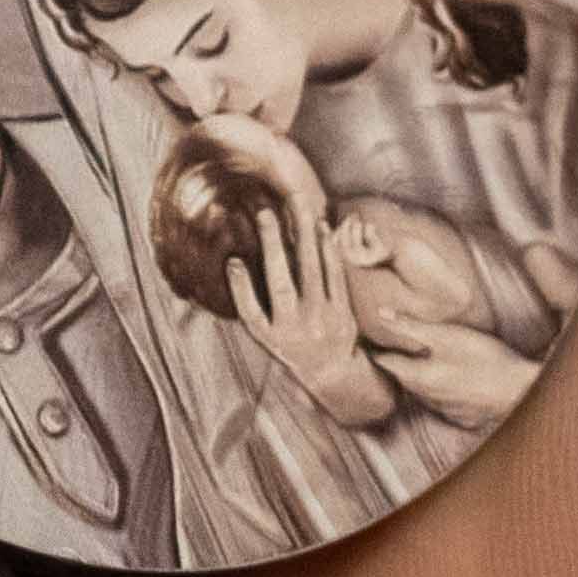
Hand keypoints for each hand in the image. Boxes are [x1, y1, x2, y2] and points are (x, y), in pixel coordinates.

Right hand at [225, 196, 393, 427]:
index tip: (233, 260)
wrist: (332, 369)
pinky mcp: (344, 310)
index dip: (241, 287)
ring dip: (305, 238)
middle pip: (282, 281)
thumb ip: (247, 300)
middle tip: (267, 212)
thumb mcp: (263, 333)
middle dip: (274, 245)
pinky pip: (335, 275)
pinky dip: (328, 250)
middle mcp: (296, 327)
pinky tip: (321, 227)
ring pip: (312, 272)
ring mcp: (322, 318)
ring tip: (298, 207)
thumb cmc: (289, 343)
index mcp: (273, 333)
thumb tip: (234, 263)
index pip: (252, 308)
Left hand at [350, 317, 534, 436]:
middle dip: (397, 364)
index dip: (376, 351)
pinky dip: (442, 390)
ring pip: (423, 392)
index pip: (386, 363)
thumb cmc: (485, 359)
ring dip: (419, 378)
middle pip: (403, 379)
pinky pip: (445, 402)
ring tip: (420, 361)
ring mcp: (446, 410)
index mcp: (418, 378)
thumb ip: (412, 326)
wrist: (522, 391)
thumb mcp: (447, 336)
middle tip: (390, 348)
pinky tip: (452, 380)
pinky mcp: (464, 416)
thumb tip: (381, 314)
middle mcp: (427, 398)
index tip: (367, 342)